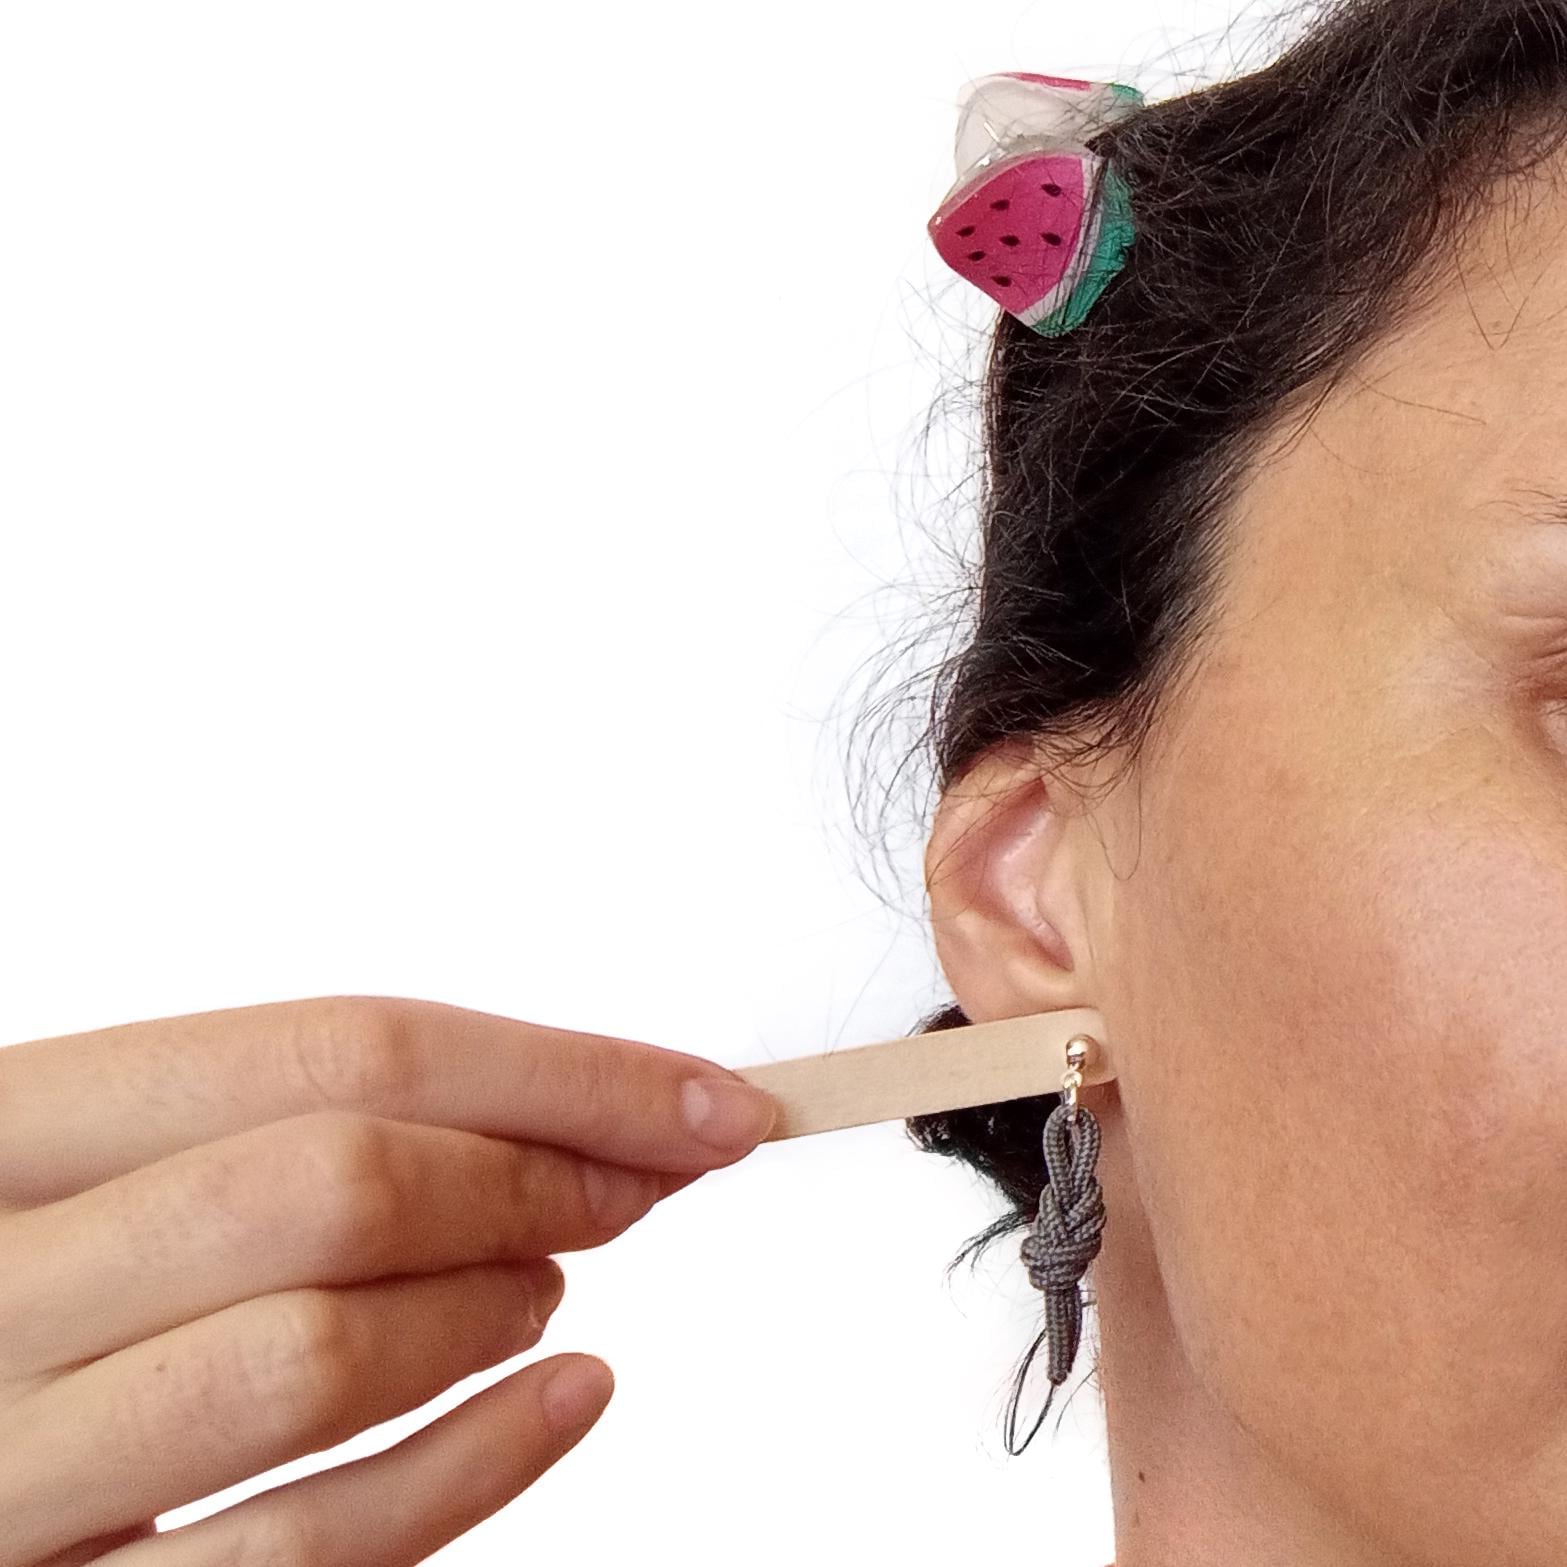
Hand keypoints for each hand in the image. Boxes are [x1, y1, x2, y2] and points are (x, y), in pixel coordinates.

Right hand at [0, 994, 776, 1565]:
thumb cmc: (36, 1279)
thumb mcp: (117, 1164)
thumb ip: (285, 1131)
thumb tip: (561, 1117)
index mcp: (6, 1122)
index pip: (334, 1048)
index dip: (557, 1069)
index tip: (702, 1099)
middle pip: (333, 1186)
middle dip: (536, 1176)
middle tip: (640, 1184)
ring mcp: (4, 1465)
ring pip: (312, 1362)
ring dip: (491, 1307)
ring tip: (552, 1283)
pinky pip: (294, 1556)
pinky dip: (468, 1469)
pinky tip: (568, 1397)